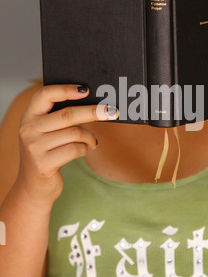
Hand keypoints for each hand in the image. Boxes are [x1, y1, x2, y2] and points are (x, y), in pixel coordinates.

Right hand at [16, 84, 117, 204]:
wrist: (33, 187)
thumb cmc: (46, 153)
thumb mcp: (44, 132)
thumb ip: (58, 116)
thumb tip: (91, 101)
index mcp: (28, 116)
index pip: (45, 95)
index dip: (66, 89)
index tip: (87, 89)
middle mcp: (28, 129)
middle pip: (68, 114)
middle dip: (93, 112)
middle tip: (112, 111)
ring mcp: (34, 147)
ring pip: (75, 133)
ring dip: (89, 137)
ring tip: (92, 141)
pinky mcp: (44, 164)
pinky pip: (75, 149)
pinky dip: (85, 149)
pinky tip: (85, 150)